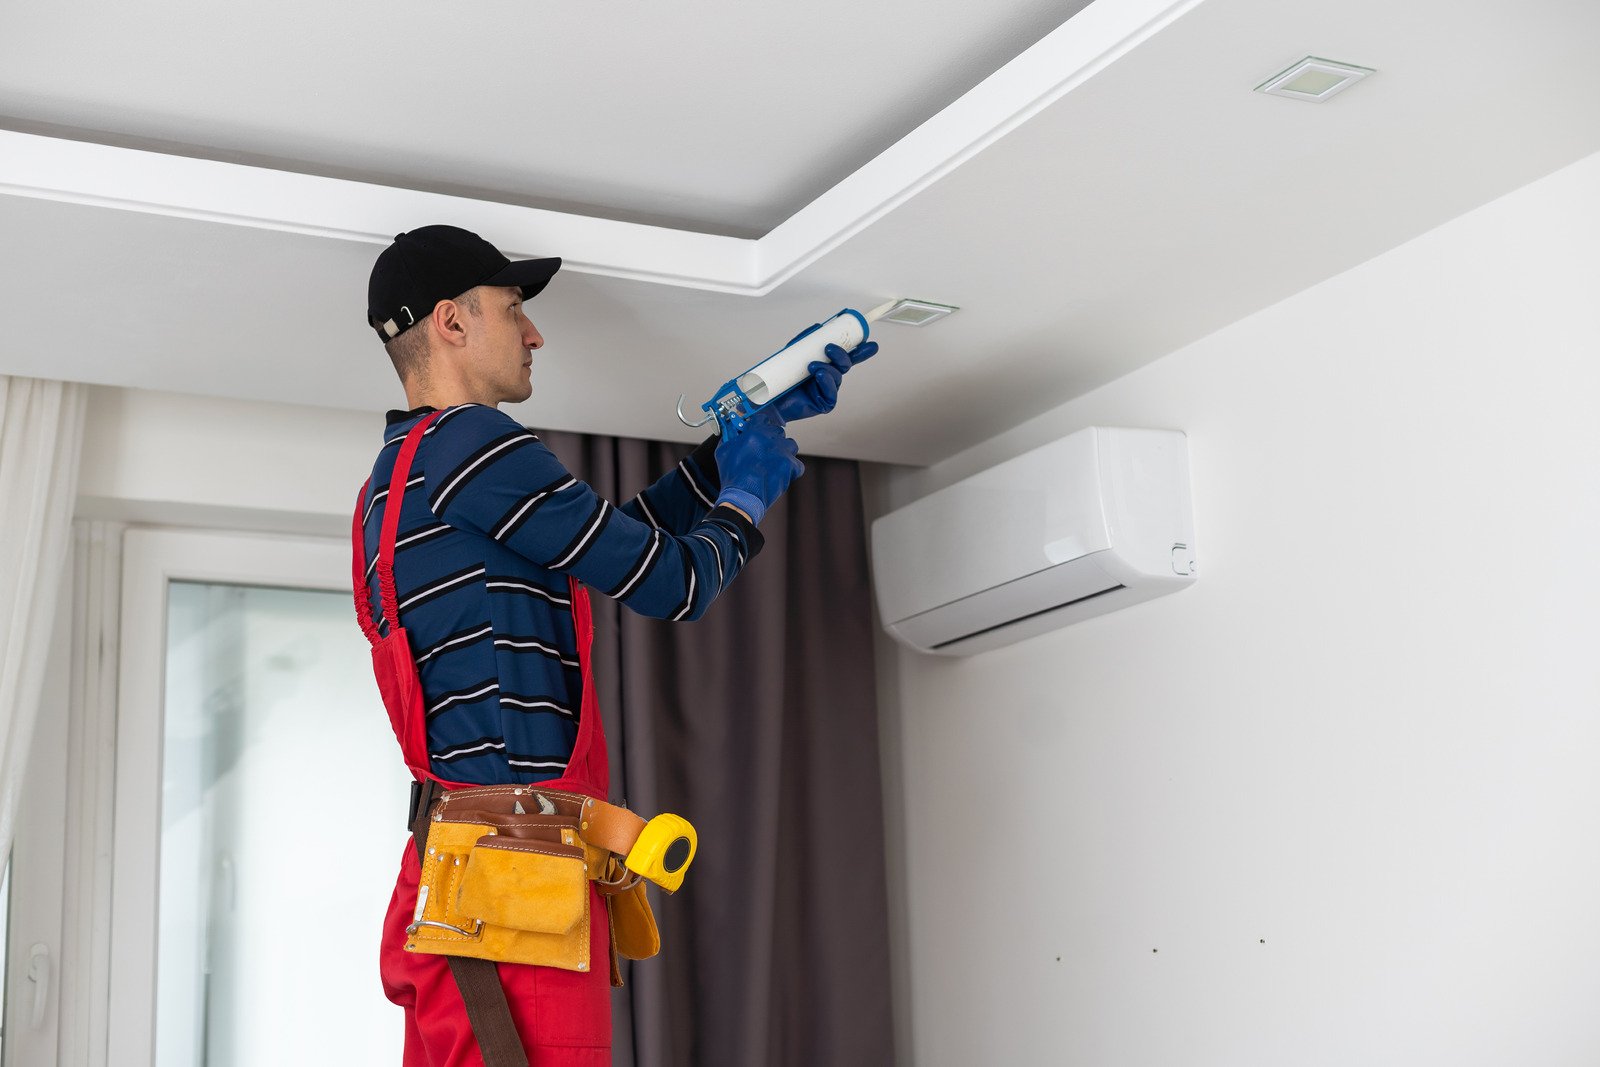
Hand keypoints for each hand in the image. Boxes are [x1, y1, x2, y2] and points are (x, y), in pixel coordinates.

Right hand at [713, 409, 802, 524]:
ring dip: (784, 451)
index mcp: (755, 431)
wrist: (743, 497)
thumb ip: (730, 436)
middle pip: (777, 432)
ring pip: (790, 445)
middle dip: (771, 439)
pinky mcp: (791, 467)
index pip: (762, 419)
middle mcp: (771, 439)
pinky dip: (791, 469)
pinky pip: (797, 464)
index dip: (759, 426)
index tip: (757, 431)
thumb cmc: (732, 476)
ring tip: (774, 461)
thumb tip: (732, 429)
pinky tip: (781, 473)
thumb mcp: (723, 451)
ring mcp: (783, 453)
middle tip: (764, 450)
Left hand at [773, 341, 877, 422]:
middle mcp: (828, 376)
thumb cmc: (782, 378)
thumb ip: (805, 341)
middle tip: (829, 348)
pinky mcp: (824, 403)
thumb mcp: (793, 353)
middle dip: (842, 354)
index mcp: (825, 364)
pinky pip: (831, 393)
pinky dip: (826, 382)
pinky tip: (819, 376)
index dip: (859, 350)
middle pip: (845, 364)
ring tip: (812, 366)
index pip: (846, 356)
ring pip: (837, 376)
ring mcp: (827, 390)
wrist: (769, 399)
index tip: (869, 342)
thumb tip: (817, 327)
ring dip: (827, 368)